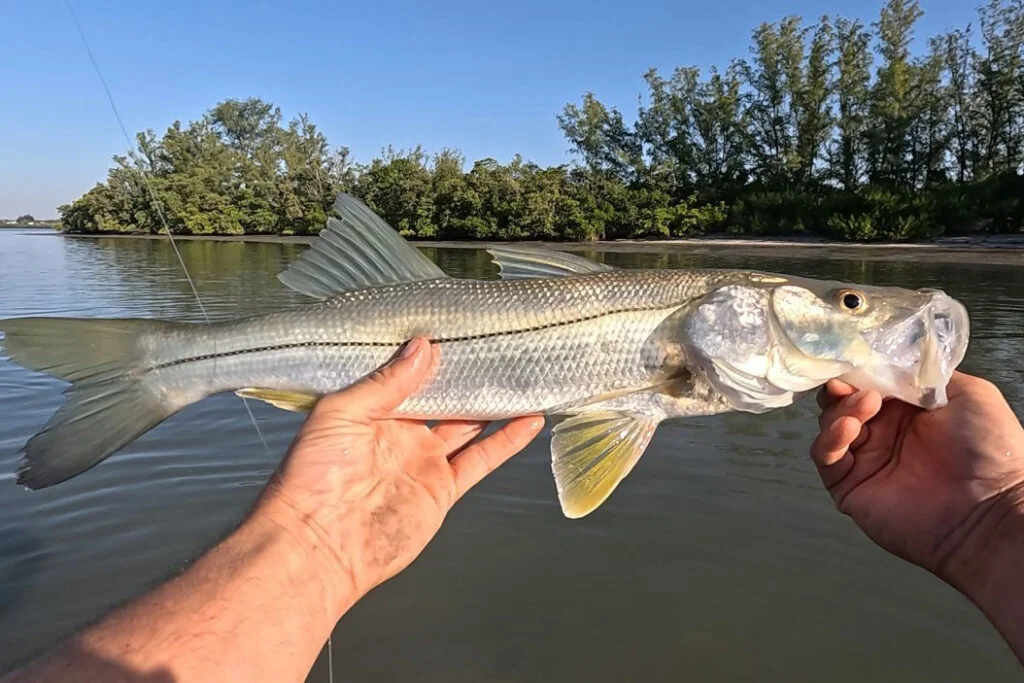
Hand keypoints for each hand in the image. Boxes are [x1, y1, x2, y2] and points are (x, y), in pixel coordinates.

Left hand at [253, 337, 543, 611]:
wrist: (320, 542)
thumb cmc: (313, 476)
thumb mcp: (342, 412)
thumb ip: (386, 382)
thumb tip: (423, 347)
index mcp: (370, 411)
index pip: (407, 375)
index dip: (431, 355)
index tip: (457, 329)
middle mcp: (399, 434)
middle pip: (442, 398)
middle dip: (466, 377)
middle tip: (496, 347)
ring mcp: (423, 461)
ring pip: (467, 425)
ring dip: (493, 405)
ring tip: (521, 377)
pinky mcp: (442, 488)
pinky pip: (480, 459)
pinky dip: (506, 441)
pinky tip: (529, 420)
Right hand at [810, 371, 1023, 592]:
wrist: (991, 510)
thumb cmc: (990, 451)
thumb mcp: (969, 394)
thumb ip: (927, 375)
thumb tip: (890, 364)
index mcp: (909, 412)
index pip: (870, 384)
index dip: (860, 372)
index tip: (858, 362)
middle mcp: (885, 435)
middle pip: (843, 402)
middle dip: (843, 389)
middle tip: (852, 385)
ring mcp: (866, 461)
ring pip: (830, 425)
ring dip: (840, 410)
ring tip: (864, 407)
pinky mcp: (850, 488)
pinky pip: (826, 458)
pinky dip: (829, 440)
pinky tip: (848, 429)